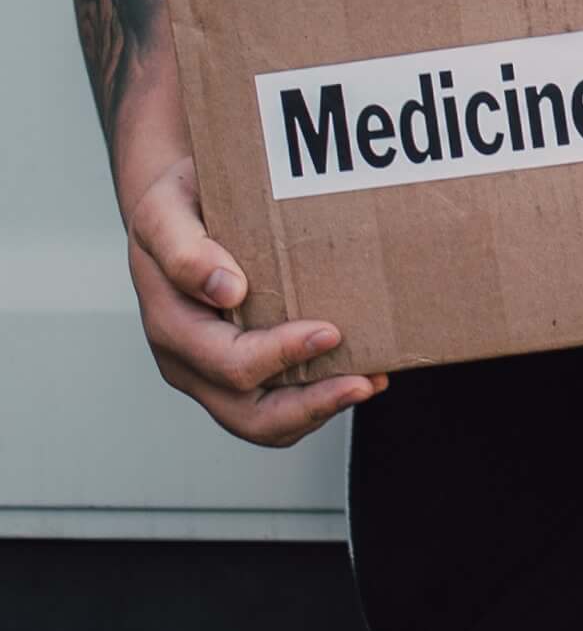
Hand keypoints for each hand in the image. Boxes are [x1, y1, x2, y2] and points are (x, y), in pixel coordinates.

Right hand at [123, 154, 384, 445]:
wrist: (178, 209)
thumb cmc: (176, 207)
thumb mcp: (164, 211)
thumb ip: (185, 250)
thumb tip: (227, 289)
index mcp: (172, 326)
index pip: (229, 362)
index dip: (281, 356)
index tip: (330, 332)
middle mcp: (189, 361)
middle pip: (248, 415)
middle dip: (312, 403)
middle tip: (364, 379)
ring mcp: (213, 374)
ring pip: (267, 423)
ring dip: (321, 409)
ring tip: (369, 382)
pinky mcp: (239, 373)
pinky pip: (278, 407)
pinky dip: (318, 400)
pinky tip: (356, 375)